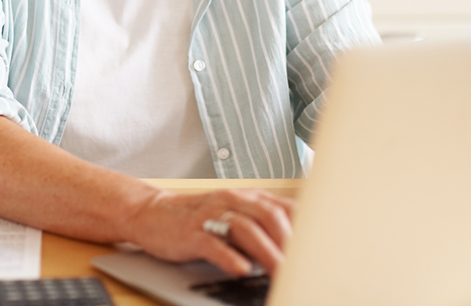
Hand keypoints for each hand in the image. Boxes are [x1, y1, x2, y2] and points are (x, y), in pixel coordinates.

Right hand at [121, 188, 295, 276]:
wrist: (152, 212)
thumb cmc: (198, 218)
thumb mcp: (233, 214)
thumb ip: (261, 225)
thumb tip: (294, 248)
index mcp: (246, 197)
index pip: (284, 207)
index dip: (304, 228)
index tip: (317, 250)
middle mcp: (231, 201)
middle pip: (269, 216)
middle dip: (289, 242)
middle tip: (302, 266)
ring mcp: (210, 216)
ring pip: (245, 229)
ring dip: (266, 252)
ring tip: (279, 272)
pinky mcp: (191, 232)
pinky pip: (213, 244)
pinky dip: (229, 257)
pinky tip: (241, 269)